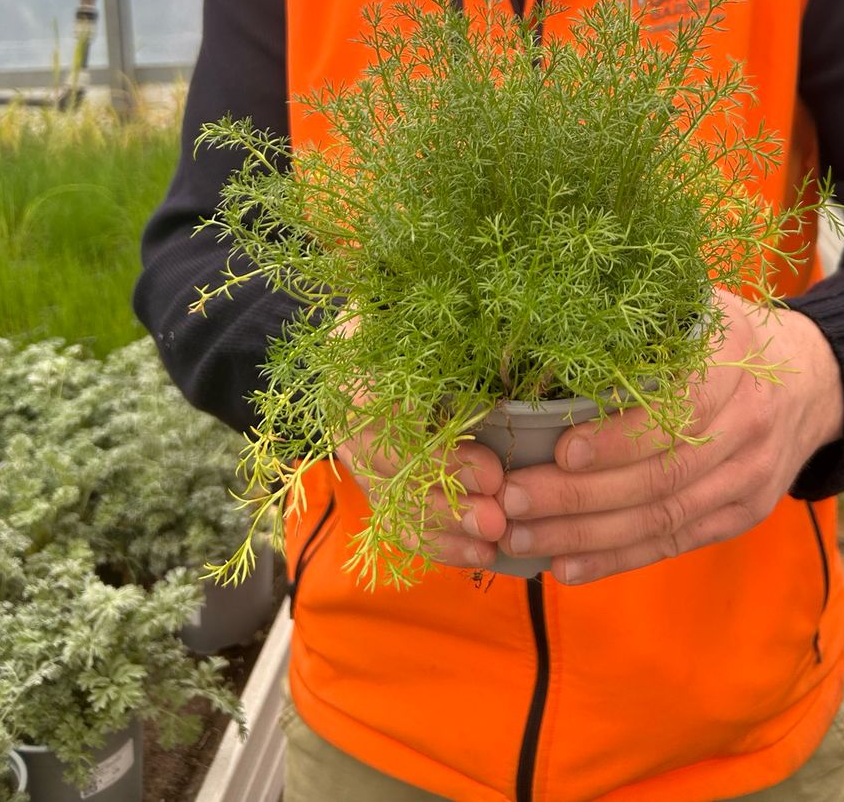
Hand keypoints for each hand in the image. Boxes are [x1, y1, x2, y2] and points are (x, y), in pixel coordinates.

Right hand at [331, 309, 507, 569]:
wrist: (377, 312)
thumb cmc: (414, 297)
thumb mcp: (419, 289)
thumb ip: (442, 293)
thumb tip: (484, 305)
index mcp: (352, 356)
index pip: (384, 424)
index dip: (437, 456)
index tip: (491, 472)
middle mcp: (343, 407)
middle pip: (388, 472)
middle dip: (447, 501)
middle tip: (500, 518)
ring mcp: (353, 445)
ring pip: (390, 503)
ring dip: (444, 529)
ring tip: (496, 541)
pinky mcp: (372, 472)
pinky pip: (396, 519)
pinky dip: (437, 542)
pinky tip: (480, 555)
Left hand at [495, 291, 843, 583]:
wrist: (811, 382)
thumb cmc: (728, 336)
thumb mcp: (699, 306)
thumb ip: (644, 317)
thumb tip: (555, 316)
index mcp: (734, 362)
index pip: (680, 410)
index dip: (622, 436)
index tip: (563, 448)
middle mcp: (748, 426)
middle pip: (663, 475)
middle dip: (581, 495)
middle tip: (514, 497)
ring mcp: (749, 479)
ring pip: (663, 517)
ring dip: (586, 534)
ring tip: (523, 535)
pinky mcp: (741, 515)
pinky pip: (673, 543)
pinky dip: (616, 558)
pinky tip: (564, 564)